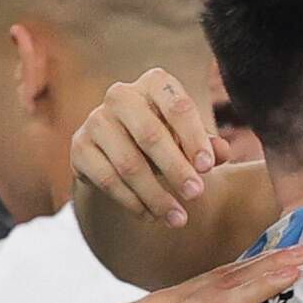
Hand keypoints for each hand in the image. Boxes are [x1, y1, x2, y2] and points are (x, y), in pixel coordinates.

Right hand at [70, 66, 228, 229]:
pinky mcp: (80, 147)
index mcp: (154, 83)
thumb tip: (222, 152)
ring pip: (128, 163)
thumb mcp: (188, 139)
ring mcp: (96, 120)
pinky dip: (132, 202)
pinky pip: (107, 180)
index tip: (207, 167)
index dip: (194, 138)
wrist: (118, 149)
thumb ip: (206, 146)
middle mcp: (120, 95)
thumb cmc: (165, 138)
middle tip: (196, 195)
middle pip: (150, 135)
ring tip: (177, 218)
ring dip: (155, 195)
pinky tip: (151, 216)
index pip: (177, 106)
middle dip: (176, 169)